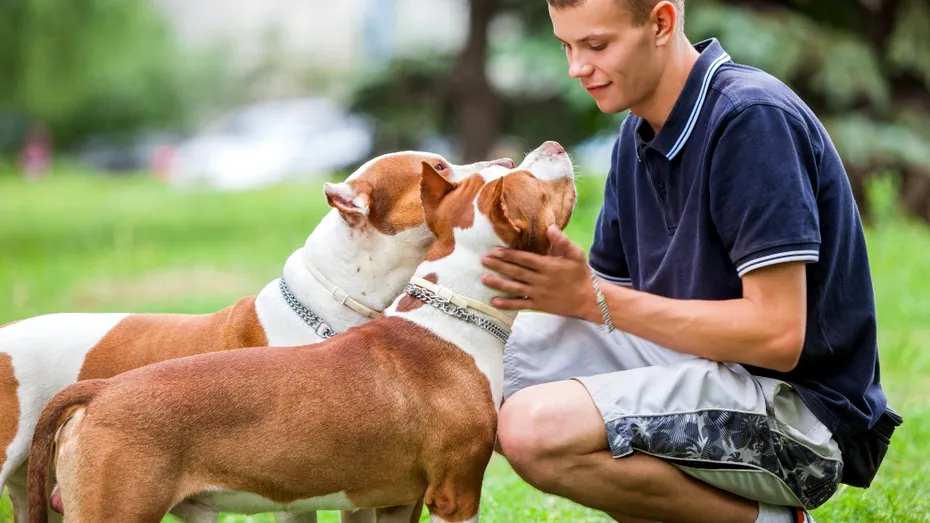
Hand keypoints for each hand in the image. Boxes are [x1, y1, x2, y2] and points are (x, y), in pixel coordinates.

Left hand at [481, 225, 600, 320]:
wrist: (589, 299)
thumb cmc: (581, 274)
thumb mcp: (576, 254)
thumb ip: (562, 241)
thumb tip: (550, 227)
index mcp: (548, 266)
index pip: (525, 259)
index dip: (509, 255)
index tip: (494, 250)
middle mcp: (541, 280)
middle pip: (516, 272)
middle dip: (498, 266)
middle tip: (483, 260)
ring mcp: (538, 294)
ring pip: (515, 288)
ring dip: (498, 283)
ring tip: (483, 278)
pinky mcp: (539, 306)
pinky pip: (520, 305)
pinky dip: (507, 304)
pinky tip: (494, 301)